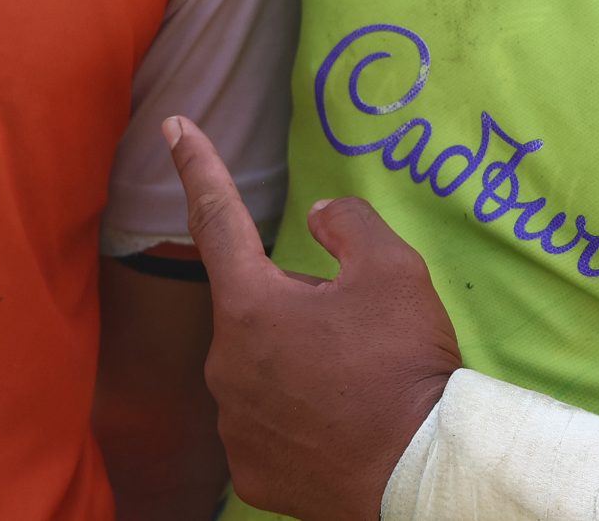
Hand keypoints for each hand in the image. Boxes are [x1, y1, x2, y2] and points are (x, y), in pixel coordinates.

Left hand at [163, 116, 460, 520]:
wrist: (425, 473)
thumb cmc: (406, 366)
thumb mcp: (393, 268)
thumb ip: (347, 223)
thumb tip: (317, 219)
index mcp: (250, 305)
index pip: (216, 217)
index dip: (197, 165)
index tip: (174, 125)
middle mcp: (225, 365)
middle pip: (256, 308)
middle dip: (299, 306)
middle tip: (360, 333)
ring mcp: (233, 424)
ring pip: (262, 369)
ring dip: (299, 364)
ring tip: (359, 388)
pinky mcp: (250, 472)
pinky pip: (269, 425)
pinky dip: (300, 419)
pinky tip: (341, 430)